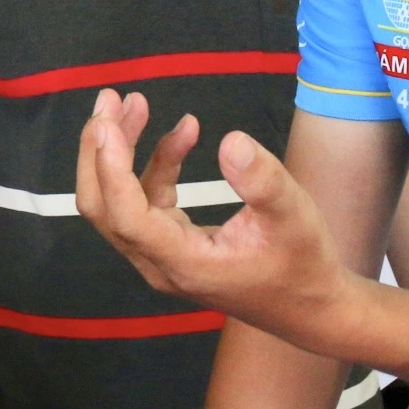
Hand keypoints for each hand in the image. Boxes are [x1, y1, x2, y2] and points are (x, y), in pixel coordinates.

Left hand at [74, 89, 351, 340]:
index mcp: (183, 261)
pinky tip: (183, 133)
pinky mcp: (171, 246)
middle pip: (104, 207)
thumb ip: (262, 181)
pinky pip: (146, 202)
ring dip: (124, 151)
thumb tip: (231, 140)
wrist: (310, 307)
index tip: (107, 122)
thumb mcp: (294, 215)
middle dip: (98, 151)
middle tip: (108, 100)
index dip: (111, 168)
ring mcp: (161, 257)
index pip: (127, 215)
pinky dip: (156, 166)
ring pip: (119, 202)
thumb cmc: (304, 264)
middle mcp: (160, 264)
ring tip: (136, 103)